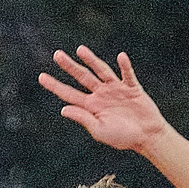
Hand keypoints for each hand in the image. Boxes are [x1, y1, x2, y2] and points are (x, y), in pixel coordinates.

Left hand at [38, 48, 168, 153]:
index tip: (41, 76)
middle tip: (56, 54)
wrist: (147, 136)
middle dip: (69, 66)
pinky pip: (127, 74)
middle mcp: (101, 94)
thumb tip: (63, 109)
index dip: (55, 86)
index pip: (69, 94)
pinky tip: (121, 57)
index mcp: (91, 107)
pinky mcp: (131, 87)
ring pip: (101, 71)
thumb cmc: (123, 138)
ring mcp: (116, 89)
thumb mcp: (100, 131)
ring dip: (91, 60)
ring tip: (80, 50)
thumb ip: (83, 118)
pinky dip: (125, 66)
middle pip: (82, 77)